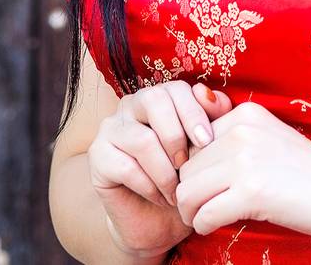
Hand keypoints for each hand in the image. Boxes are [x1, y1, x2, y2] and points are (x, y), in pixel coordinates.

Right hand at [88, 79, 235, 256]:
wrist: (159, 221)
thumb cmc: (184, 179)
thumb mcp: (206, 148)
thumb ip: (213, 116)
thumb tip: (209, 95)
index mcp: (159, 97)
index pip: (175, 89)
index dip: (193, 113)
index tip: (207, 141)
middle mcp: (131, 106)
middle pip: (154, 101)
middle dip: (177, 136)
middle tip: (187, 165)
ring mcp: (110, 129)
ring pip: (142, 139)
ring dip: (165, 171)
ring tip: (177, 192)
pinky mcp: (98, 157)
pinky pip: (126, 167)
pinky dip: (149, 186)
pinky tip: (160, 197)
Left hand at [174, 100, 310, 243]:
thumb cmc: (308, 171)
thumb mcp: (269, 138)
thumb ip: (233, 132)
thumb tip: (196, 103)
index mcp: (246, 114)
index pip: (192, 142)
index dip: (194, 169)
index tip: (206, 186)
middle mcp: (243, 131)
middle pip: (185, 168)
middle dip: (188, 192)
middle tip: (203, 208)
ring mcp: (247, 161)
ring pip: (187, 192)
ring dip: (191, 211)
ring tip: (206, 218)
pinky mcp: (253, 193)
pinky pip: (204, 215)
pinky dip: (204, 226)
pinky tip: (216, 226)